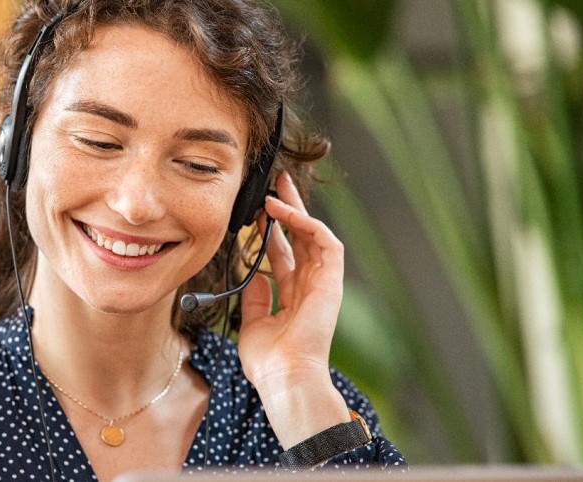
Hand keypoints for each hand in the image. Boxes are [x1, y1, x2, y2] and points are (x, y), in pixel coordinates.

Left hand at [236, 171, 348, 447]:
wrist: (285, 377)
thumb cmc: (268, 361)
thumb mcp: (253, 321)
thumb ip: (255, 295)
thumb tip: (251, 272)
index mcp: (292, 296)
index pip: (283, 253)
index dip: (270, 231)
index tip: (255, 212)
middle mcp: (310, 286)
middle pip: (300, 238)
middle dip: (288, 210)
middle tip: (274, 184)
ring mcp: (323, 282)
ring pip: (313, 233)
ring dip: (296, 210)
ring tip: (276, 189)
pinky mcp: (332, 281)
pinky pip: (323, 242)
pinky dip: (304, 223)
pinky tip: (282, 211)